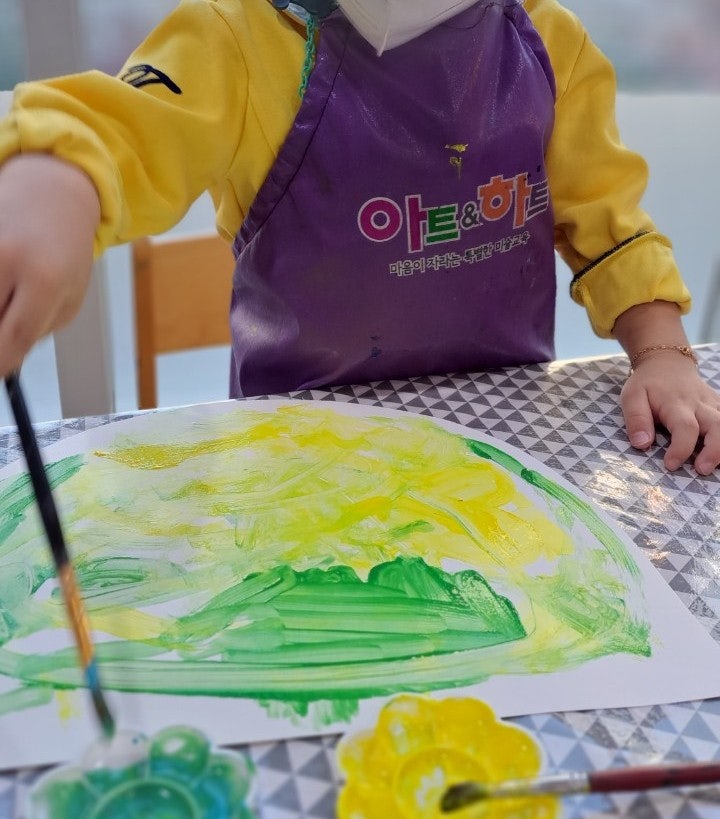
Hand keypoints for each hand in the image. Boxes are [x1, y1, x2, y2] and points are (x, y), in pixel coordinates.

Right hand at [0, 153, 99, 377]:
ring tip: (12, 298)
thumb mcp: (70, 294)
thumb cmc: (65, 247)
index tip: (0, 372)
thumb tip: (7, 356)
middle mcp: (7, 259)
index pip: (12, 337)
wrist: (51, 192)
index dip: (1, 364)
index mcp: (44, 280)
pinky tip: (6, 287)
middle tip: (7, 338)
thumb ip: (39, 327)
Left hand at [621, 352, 719, 474]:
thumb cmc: (647, 384)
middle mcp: (698, 404)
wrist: (667, 362)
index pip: (685, 427)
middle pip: (716, 426)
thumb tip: (641, 444)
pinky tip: (719, 453)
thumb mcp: (632, 397)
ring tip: (714, 466)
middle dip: (714, 450)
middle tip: (702, 470)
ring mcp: (712, 405)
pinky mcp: (718, 406)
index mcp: (675, 403)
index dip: (681, 448)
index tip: (671, 465)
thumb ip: (637, 420)